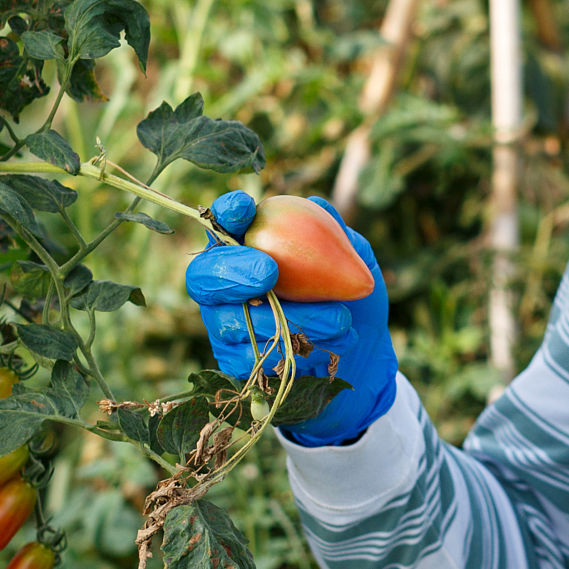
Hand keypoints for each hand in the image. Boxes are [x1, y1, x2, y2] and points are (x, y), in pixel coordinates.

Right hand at [185, 192, 397, 445]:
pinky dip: (291, 351)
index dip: (225, 215)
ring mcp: (227, 325)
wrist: (364, 354)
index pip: (223, 225)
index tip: (243, 209)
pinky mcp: (237, 363)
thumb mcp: (354, 262)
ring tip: (339, 321)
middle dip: (232, 271)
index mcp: (249, 248)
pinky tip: (328, 347)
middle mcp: (228, 286)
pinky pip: (248, 359)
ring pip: (232, 321)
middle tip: (269, 272)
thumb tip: (318, 205)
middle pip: (204, 276)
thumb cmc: (350, 297)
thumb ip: (335, 235)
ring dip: (287, 318)